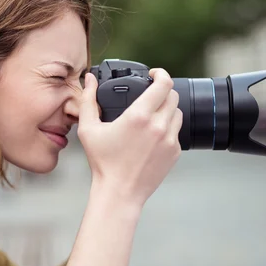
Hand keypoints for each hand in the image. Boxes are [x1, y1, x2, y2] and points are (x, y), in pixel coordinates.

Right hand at [78, 69, 182, 207]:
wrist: (119, 192)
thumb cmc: (103, 162)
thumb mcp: (88, 129)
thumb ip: (88, 100)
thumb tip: (89, 79)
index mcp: (139, 116)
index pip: (163, 84)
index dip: (160, 73)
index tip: (153, 74)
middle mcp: (159, 126)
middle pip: (172, 95)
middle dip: (162, 91)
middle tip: (149, 94)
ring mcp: (170, 140)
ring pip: (177, 112)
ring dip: (167, 108)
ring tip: (151, 114)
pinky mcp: (175, 152)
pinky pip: (177, 131)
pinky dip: (168, 127)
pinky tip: (152, 134)